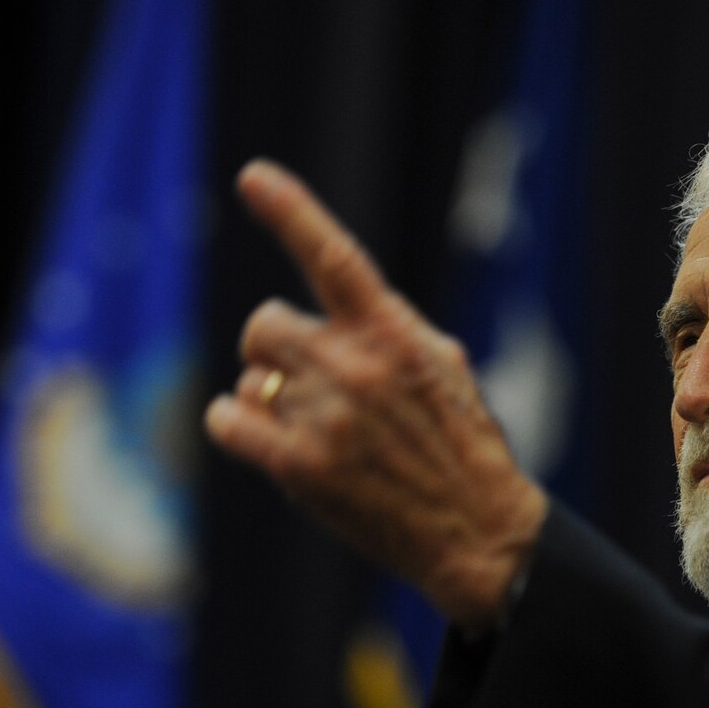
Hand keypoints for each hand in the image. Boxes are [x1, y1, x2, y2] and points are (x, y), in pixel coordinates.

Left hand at [204, 160, 547, 628]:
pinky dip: (236, 425)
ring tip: (313, 427)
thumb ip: (386, 330)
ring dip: (268, 395)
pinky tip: (264, 438)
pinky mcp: (300, 467)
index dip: (291, 210)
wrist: (479, 531)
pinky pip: (229, 420)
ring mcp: (325, 417)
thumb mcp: (443, 366)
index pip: (336, 256)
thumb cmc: (461, 446)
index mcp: (394, 334)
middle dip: (276, 349)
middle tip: (306, 380)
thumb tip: (329, 314)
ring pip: (251, 376)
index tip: (253, 176)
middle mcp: (356, 367)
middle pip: (266, 325)